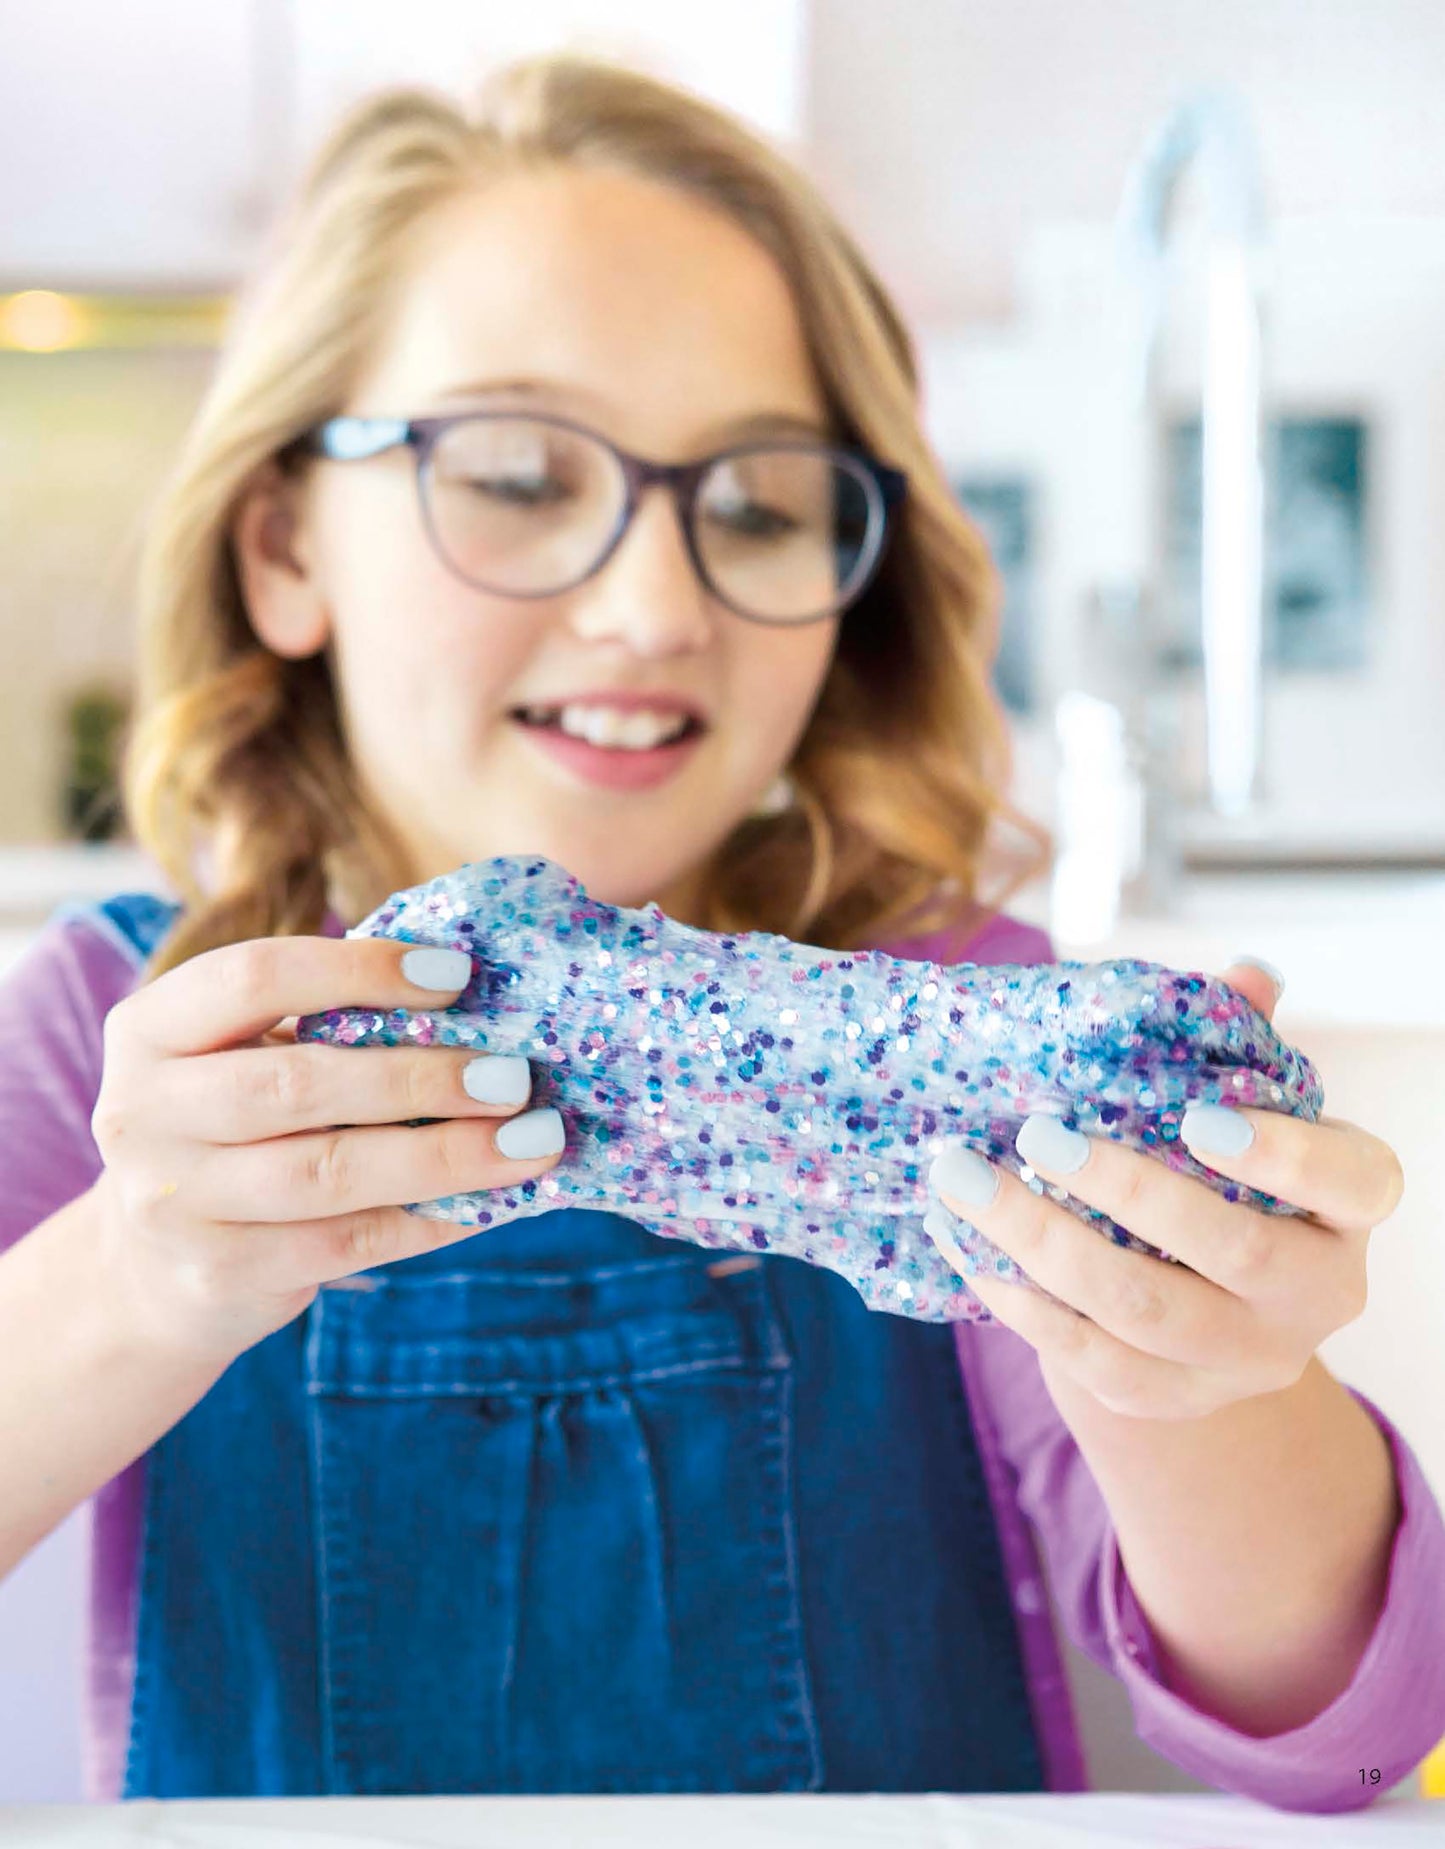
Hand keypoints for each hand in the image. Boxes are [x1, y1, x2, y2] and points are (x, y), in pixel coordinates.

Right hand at [89, 934, 565, 1364]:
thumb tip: (480, 1002)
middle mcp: (143, 1112)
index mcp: (150, 1029)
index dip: (360, 970)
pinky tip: (494, 1198)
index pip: (252, 977)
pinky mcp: (219, 1274)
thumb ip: (328, 1025)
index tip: (459, 976)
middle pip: (296, 1085)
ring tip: (531, 1141)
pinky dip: (432, 1217)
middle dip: (419, 1077)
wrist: (151, 1268)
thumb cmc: (233, 1126)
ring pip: (327, 1174)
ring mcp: (174, 1203)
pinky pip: (348, 1242)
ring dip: (445, 1156)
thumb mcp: (243, 1056)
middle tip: (515, 1076)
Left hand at [923, 961, 1405, 1420]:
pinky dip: (1021, 1302)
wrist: (1197, 1297)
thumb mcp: (1241, 1103)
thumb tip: (1247, 972)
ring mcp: (1249, 1357)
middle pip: (1227, 1249)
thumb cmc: (1219, 1169)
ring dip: (1040, 1242)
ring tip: (962, 1181)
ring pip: (1141, 1310)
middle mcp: (1318, 1292)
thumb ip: (1238, 1040)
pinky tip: (965, 1246)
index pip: (1349, 1181)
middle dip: (1121, 1188)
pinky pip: (1091, 1360)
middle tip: (1033, 1134)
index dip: (1283, 1155)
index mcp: (1351, 1205)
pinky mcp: (1173, 1396)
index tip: (1195, 1116)